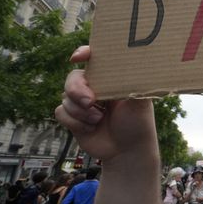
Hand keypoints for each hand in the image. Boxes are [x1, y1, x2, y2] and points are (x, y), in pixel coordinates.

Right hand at [54, 46, 156, 163]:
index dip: (83, 53)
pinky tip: (91, 129)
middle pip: (73, 78)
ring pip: (65, 97)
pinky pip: (60, 112)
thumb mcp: (141, 102)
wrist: (127, 151)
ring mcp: (82, 102)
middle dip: (77, 89)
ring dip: (81, 111)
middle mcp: (95, 87)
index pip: (94, 59)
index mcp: (111, 78)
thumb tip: (138, 66)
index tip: (77, 57)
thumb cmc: (138, 124)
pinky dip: (75, 122)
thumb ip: (136, 84)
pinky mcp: (72, 117)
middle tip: (91, 101)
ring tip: (99, 120)